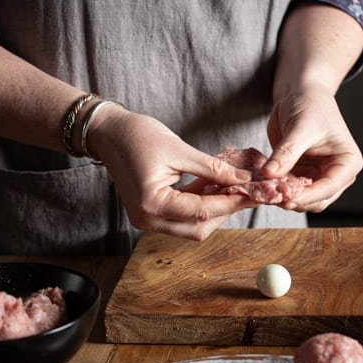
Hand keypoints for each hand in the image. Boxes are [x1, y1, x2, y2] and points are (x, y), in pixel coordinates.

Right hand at [88, 105, 255, 239]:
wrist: (109, 133)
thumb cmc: (137, 136)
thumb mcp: (179, 149)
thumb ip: (212, 168)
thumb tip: (243, 179)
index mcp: (152, 204)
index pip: (201, 211)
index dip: (231, 202)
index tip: (253, 192)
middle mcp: (148, 220)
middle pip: (199, 229)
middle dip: (225, 211)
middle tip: (247, 192)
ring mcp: (149, 220)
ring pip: (193, 227)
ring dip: (215, 210)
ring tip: (233, 187)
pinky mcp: (152, 214)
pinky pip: (183, 217)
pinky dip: (201, 205)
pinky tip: (215, 188)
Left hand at [263, 85, 362, 211]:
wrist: (301, 93)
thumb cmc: (310, 104)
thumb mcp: (299, 128)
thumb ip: (286, 153)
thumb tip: (269, 175)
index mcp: (348, 162)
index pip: (329, 187)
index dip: (307, 196)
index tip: (285, 199)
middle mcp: (337, 174)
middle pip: (317, 200)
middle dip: (294, 200)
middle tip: (270, 196)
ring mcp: (318, 177)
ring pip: (302, 200)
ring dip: (284, 197)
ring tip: (264, 191)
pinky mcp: (301, 175)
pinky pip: (290, 191)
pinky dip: (277, 191)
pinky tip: (262, 186)